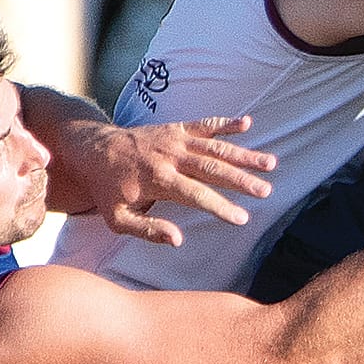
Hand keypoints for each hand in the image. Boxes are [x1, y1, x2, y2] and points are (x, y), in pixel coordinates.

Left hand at [70, 115, 276, 245]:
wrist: (93, 149)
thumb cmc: (107, 189)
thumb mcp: (117, 218)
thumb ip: (147, 230)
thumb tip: (178, 240)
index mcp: (158, 179)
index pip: (197, 195)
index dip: (221, 207)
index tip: (242, 218)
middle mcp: (170, 156)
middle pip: (212, 168)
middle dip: (241, 180)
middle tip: (266, 191)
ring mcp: (175, 139)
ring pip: (215, 147)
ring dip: (244, 155)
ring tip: (270, 163)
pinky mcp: (176, 128)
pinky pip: (204, 124)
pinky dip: (226, 123)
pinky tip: (248, 123)